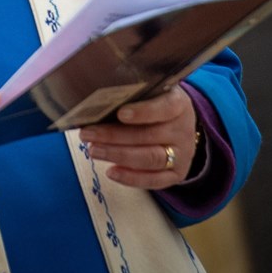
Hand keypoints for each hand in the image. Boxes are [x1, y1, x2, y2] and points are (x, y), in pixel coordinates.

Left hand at [78, 86, 197, 189]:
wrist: (179, 124)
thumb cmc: (157, 104)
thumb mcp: (152, 92)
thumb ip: (133, 94)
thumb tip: (101, 100)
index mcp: (179, 105)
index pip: (164, 108)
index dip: (143, 112)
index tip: (120, 113)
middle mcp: (183, 131)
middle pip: (149, 136)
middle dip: (114, 136)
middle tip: (88, 134)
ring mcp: (182, 154)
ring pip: (150, 158)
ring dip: (118, 155)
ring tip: (94, 151)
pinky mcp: (177, 174)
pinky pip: (155, 180)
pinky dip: (131, 178)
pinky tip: (111, 171)